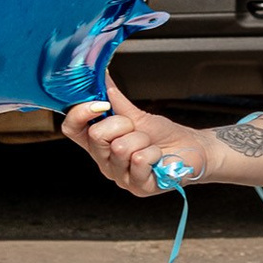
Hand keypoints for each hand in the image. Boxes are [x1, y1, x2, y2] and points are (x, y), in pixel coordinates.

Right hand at [61, 73, 210, 199]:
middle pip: (96, 136)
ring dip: (142, 139)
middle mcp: (104, 162)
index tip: (101, 104)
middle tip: (136, 129)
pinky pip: (139, 160)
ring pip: (120, 147)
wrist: (192, 149)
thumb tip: (101, 74)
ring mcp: (120, 177)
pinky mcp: (138, 187)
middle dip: (122, 124)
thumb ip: (115, 99)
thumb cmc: (164, 135)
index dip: (80, 113)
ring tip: (150, 145)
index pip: (71, 129)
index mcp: (98, 144)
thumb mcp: (136, 115)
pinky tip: (158, 158)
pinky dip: (154, 152)